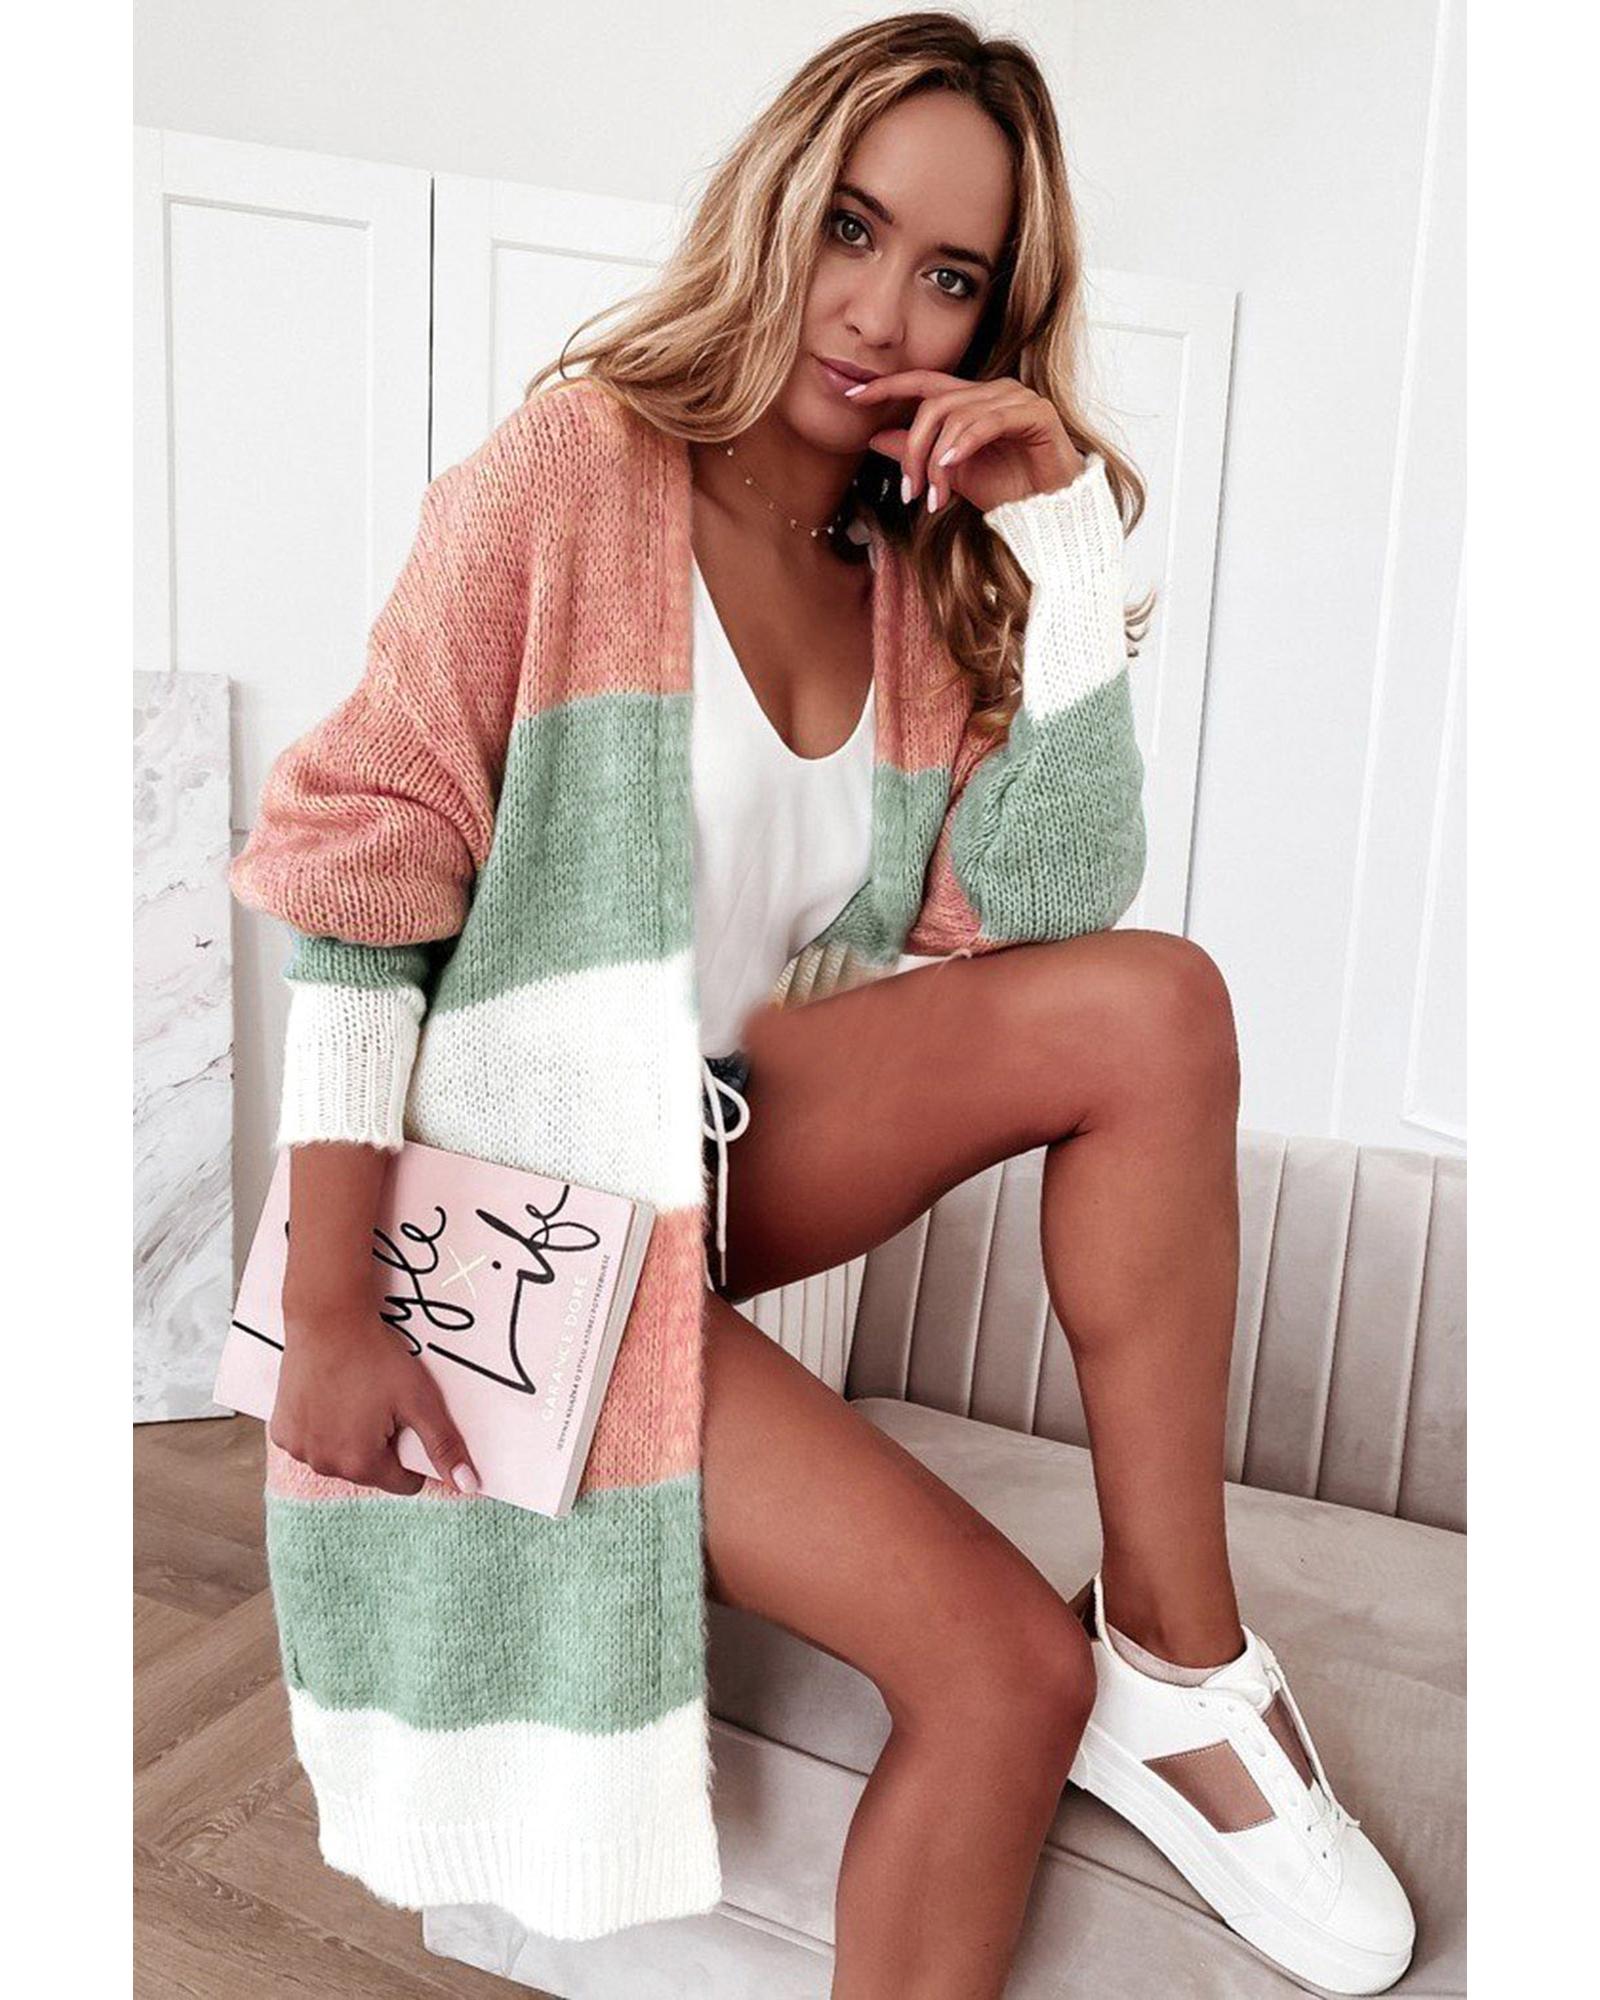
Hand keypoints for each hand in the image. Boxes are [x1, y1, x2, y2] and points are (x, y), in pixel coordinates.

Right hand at [270, 1301, 480, 1497]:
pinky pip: (310, 1441)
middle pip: (368, 1469)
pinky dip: (321, 1427)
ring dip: (348, 1437)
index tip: (406, 1420)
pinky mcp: (280, 1431)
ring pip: (338, 1456)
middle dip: (379, 1443)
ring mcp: (298, 1450)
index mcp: (360, 1464)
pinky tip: (329, 1397)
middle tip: (379, 1401)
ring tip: (354, 1396)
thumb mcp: (420, 1400)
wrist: (328, 1319)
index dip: (412, 1453)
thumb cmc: (375, 1357)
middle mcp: (324, 1465)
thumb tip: (467, 1485)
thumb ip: (443, 1446)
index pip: (403, 1482)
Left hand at [843, 369, 1085, 514]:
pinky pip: (987, 421)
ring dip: (937, 461)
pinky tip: (950, 468)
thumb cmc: (1008, 491)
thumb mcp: (950, 474)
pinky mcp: (1036, 413)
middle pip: (934, 405)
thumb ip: (916, 452)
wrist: (1050, 513)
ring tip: (934, 497)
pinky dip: (963, 445)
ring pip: (956, 416)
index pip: (923, 383)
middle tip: (908, 491)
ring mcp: (1016, 398)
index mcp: (972, 399)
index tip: (852, 396)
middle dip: (913, 449)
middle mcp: (993, 391)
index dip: (887, 386)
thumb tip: (875, 437)